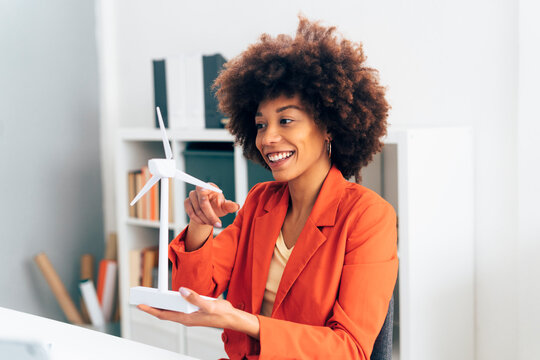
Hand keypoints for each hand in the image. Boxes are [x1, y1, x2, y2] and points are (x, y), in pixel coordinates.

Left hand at [137, 287, 259, 338]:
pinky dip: (171, 303)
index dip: (151, 310)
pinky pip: (178, 307)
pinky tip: (169, 297)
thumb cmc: (222, 314)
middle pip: (164, 313)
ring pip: (171, 311)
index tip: (141, 305)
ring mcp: (189, 315)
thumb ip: (195, 298)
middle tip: (141, 301)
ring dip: (161, 305)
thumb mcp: (209, 305)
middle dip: (152, 308)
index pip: (164, 315)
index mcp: (187, 318)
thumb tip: (181, 290)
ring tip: (151, 298)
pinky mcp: (194, 310)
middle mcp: (186, 318)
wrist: (232, 318)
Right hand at [185, 183, 238, 227]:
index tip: (218, 222)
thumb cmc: (218, 206)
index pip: (206, 199)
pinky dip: (198, 220)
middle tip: (218, 225)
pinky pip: (190, 213)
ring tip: (212, 223)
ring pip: (195, 211)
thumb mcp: (225, 206)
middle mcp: (199, 189)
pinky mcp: (187, 201)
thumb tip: (236, 206)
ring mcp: (192, 195)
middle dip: (209, 218)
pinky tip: (204, 222)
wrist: (209, 210)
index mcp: (210, 187)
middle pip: (201, 206)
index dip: (211, 213)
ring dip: (204, 220)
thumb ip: (229, 206)